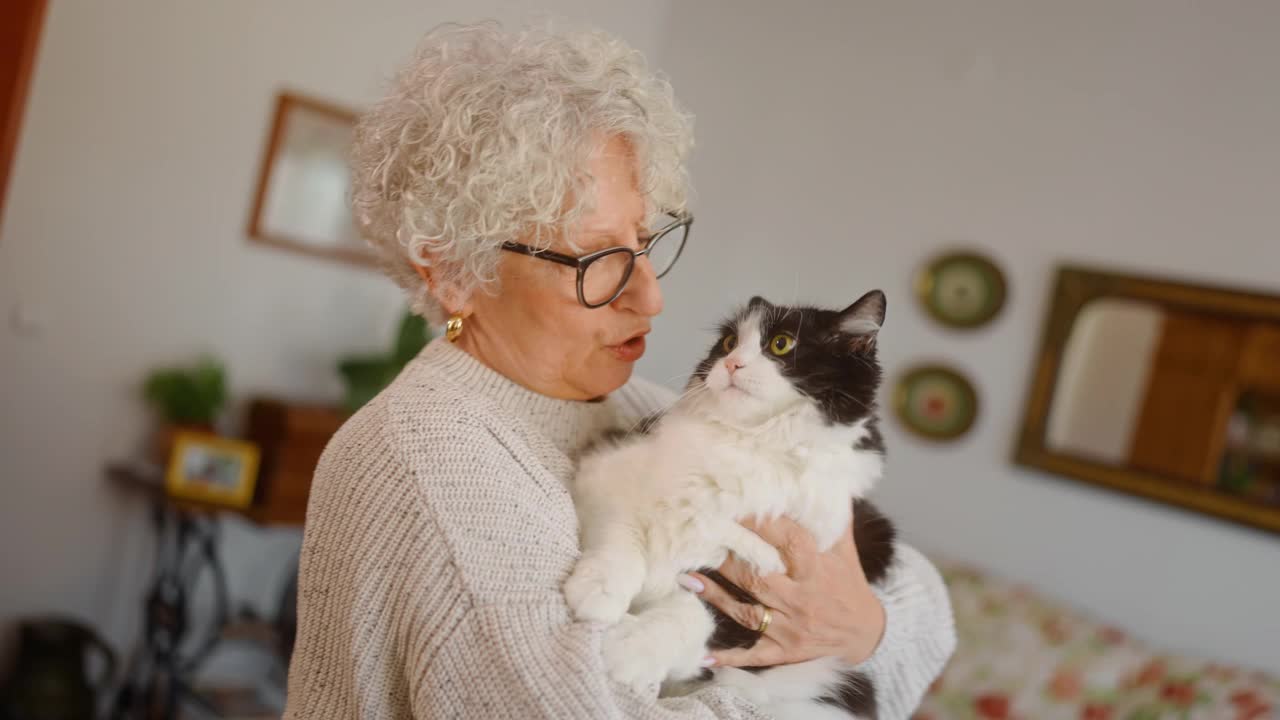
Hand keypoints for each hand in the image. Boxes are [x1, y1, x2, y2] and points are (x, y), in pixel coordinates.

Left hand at [686, 514, 885, 667]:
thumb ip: (829, 516)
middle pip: (757, 574)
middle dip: (727, 556)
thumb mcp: (843, 548)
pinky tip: (703, 654)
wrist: (863, 633)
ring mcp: (790, 626)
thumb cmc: (847, 583)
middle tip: (695, 536)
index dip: (759, 522)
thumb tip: (821, 478)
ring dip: (715, 595)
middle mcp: (801, 597)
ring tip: (685, 578)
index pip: (787, 540)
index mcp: (816, 568)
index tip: (732, 504)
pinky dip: (729, 656)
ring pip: (747, 610)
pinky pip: (753, 655)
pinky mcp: (783, 650)